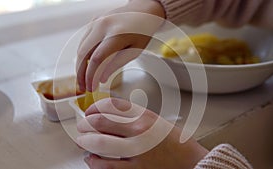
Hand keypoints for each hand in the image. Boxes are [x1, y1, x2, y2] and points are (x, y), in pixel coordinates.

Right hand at [76, 0, 164, 91]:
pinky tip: (86, 65)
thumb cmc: (143, 30)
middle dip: (80, 73)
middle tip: (83, 87)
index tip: (91, 87)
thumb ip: (117, 64)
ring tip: (84, 79)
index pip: (96, 59)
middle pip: (83, 54)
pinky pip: (84, 40)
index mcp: (116, 34)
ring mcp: (96, 22)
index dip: (91, 76)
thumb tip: (101, 78)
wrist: (143, 10)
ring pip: (81, 47)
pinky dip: (83, 55)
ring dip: (79, 65)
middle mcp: (102, 26)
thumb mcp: (135, 50)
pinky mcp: (94, 21)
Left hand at [77, 98, 207, 168]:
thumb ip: (133, 117)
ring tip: (82, 141)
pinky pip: (106, 165)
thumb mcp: (156, 122)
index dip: (95, 107)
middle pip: (101, 121)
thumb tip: (108, 115)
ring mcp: (137, 151)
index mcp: (145, 116)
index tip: (89, 111)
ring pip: (100, 142)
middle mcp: (140, 131)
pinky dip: (94, 161)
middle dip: (85, 123)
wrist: (192, 162)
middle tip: (81, 126)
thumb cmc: (175, 143)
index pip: (111, 105)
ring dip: (85, 141)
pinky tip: (91, 158)